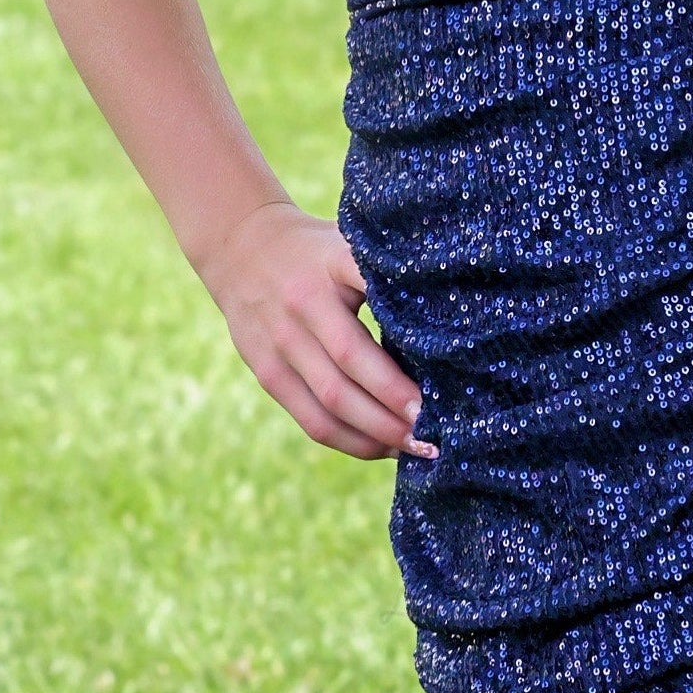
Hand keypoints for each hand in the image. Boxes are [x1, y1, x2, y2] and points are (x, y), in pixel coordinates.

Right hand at [199, 200, 435, 460]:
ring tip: (418, 448)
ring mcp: (280, 343)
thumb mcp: (352, 244)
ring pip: (330, 403)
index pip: (373, 308)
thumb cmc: (319, 251)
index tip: (440, 385)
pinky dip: (349, 441)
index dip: (399, 356)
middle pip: (350, 367)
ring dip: (376, 434)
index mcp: (333, 265)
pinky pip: (310, 419)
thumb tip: (452, 323)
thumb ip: (390, 275)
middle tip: (437, 432)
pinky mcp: (266, 372)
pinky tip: (382, 448)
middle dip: (395, 407)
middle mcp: (303, 306)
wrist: (241, 245)